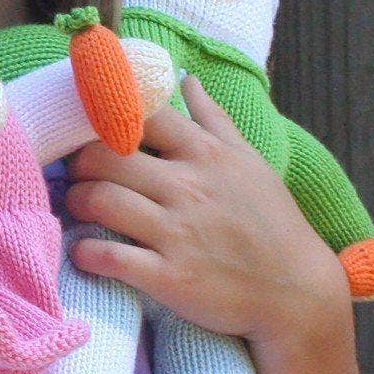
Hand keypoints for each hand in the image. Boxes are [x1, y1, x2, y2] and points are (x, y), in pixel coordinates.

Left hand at [64, 75, 348, 348]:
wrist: (299, 294)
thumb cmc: (272, 224)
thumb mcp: (250, 163)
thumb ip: (215, 120)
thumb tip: (188, 80)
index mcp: (206, 154)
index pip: (139, 114)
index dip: (103, 116)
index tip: (89, 129)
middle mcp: (188, 187)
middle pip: (104, 155)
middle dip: (78, 162)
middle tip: (75, 173)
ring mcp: (178, 232)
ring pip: (99, 200)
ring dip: (76, 202)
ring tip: (78, 208)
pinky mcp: (170, 277)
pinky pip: (109, 256)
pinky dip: (86, 253)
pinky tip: (85, 252)